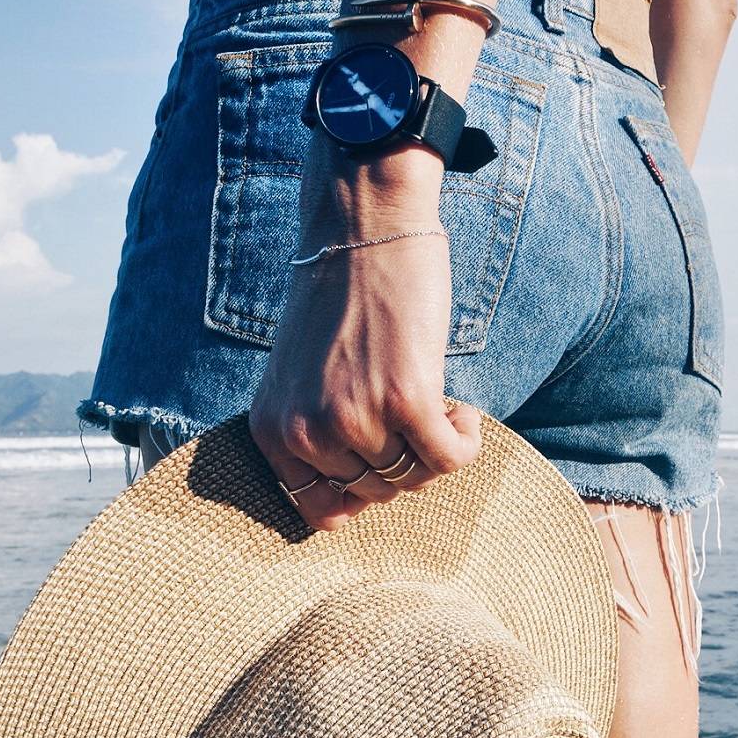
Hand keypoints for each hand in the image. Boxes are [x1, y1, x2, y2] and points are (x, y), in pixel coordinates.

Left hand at [248, 187, 481, 531]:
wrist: (364, 228)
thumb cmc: (339, 299)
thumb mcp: (300, 376)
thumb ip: (315, 432)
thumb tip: (362, 497)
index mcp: (272, 429)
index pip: (320, 510)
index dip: (362, 494)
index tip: (384, 460)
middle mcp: (306, 431)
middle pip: (375, 493)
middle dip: (404, 463)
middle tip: (418, 420)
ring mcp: (354, 418)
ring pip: (413, 478)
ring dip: (438, 450)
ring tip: (441, 409)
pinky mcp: (405, 400)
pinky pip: (448, 459)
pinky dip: (465, 443)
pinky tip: (463, 412)